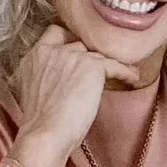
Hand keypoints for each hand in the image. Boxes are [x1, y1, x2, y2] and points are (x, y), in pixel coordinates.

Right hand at [9, 25, 139, 166]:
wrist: (45, 134)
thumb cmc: (40, 123)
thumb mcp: (33, 91)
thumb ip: (45, 76)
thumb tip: (63, 79)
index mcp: (35, 56)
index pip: (55, 32)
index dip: (70, 40)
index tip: (79, 52)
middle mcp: (52, 51)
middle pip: (79, 44)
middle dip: (89, 57)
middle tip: (101, 69)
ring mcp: (72, 56)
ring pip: (97, 56)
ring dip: (108, 65)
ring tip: (124, 73)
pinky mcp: (92, 67)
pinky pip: (115, 65)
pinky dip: (126, 72)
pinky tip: (133, 78)